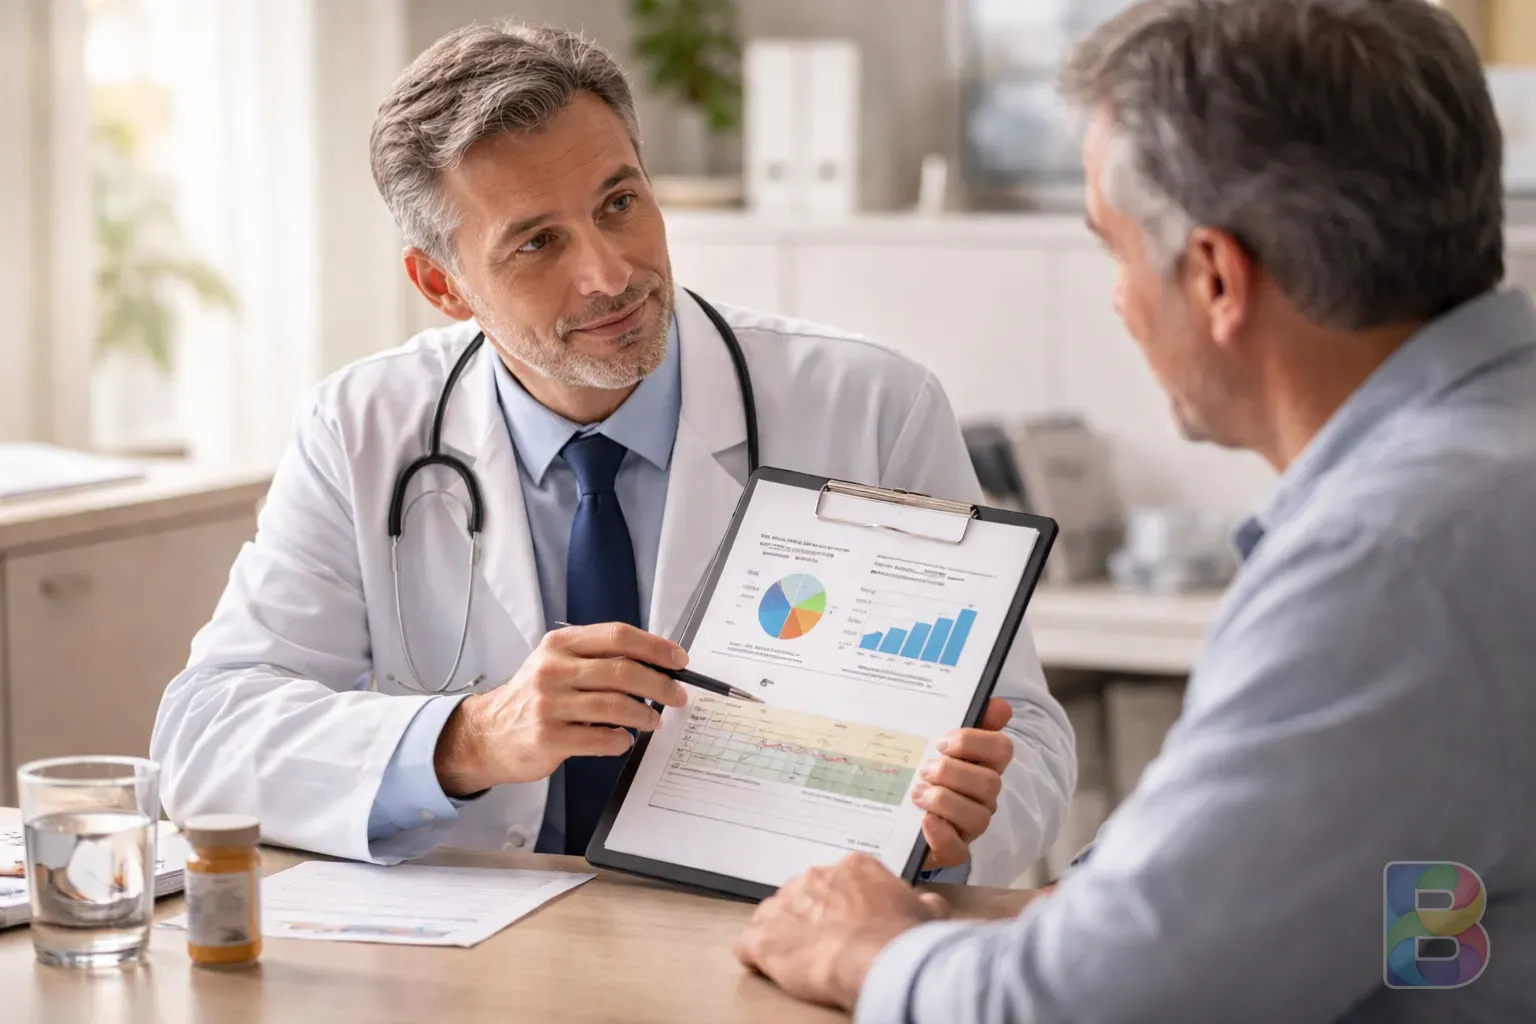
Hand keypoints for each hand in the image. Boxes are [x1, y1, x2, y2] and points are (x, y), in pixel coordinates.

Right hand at [432, 623, 688, 795]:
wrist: (486, 734)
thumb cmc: (532, 698)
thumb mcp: (555, 664)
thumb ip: (595, 658)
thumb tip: (654, 664)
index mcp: (559, 645)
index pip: (617, 636)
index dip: (655, 647)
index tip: (679, 660)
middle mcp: (553, 670)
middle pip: (622, 671)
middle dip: (660, 684)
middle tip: (678, 696)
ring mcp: (549, 704)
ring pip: (615, 705)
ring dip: (644, 715)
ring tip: (654, 721)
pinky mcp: (548, 738)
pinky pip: (599, 738)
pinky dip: (620, 740)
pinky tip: (624, 740)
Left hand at [734, 853, 949, 1010]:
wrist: (879, 959)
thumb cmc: (903, 937)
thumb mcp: (926, 913)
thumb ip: (921, 902)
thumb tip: (929, 904)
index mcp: (852, 867)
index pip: (837, 881)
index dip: (840, 905)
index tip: (847, 921)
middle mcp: (814, 877)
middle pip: (802, 894)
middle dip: (810, 917)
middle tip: (827, 943)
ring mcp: (784, 905)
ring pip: (772, 916)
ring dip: (781, 934)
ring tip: (798, 959)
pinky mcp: (763, 938)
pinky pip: (747, 945)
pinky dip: (755, 957)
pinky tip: (766, 967)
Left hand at [914, 697, 1013, 868]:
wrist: (886, 810)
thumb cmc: (916, 769)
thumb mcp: (929, 740)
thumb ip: (962, 718)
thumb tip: (1000, 706)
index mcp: (981, 764)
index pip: (1001, 749)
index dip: (974, 742)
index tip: (941, 742)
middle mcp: (982, 796)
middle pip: (989, 783)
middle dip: (953, 773)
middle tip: (924, 769)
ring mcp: (969, 825)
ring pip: (977, 816)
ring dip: (944, 800)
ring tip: (917, 794)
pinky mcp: (951, 850)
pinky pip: (957, 849)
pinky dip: (941, 834)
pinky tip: (923, 821)